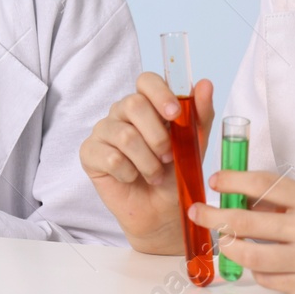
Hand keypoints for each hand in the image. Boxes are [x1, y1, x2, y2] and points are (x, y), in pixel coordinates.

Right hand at [79, 72, 214, 254]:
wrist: (163, 212)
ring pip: (124, 135)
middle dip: (157, 135)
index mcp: (147, 105)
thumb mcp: (194, 145)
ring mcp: (103, 131)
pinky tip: (132, 179)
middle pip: (132, 104)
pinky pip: (110, 158)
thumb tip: (205, 84)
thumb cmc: (175, 176)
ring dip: (147, 161)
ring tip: (153, 175)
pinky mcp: (89, 153)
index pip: (146, 81)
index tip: (174, 114)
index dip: (160, 93)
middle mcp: (121, 113)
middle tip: (167, 157)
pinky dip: (129, 173)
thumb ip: (199, 116)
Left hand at [191, 170, 294, 293]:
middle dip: (214, 215)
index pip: (263, 184)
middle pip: (245, 221)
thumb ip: (279, 198)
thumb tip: (235, 196)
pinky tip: (260, 262)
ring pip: (250, 255)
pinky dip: (257, 270)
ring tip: (224, 239)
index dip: (233, 180)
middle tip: (197, 211)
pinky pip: (268, 279)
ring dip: (230, 246)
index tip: (214, 179)